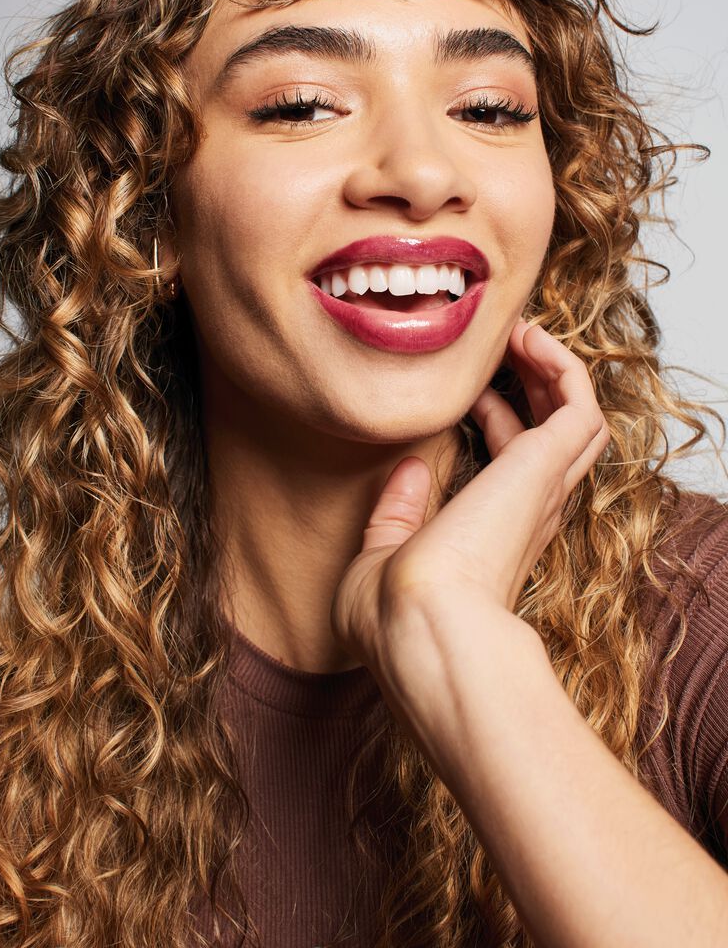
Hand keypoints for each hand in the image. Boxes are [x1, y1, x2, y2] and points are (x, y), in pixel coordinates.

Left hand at [330, 319, 609, 672]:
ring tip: (520, 332)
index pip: (514, 469)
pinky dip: (563, 365)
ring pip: (576, 418)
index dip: (496, 422)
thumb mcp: (381, 558)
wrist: (421, 629)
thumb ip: (397, 514)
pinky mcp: (545, 465)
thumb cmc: (396, 619)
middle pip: (556, 438)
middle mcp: (529, 512)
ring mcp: (541, 488)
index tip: (467, 392)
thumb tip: (408, 467)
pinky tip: (529, 337)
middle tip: (504, 346)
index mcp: (496, 536)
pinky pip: (578, 402)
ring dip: (554, 371)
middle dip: (534, 388)